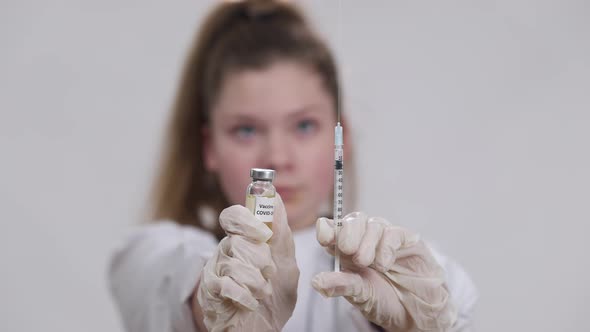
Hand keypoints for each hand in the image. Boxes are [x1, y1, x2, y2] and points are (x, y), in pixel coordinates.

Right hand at [196, 194, 298, 331]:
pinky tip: (251, 302)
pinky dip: (244, 295)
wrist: (264, 330)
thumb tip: (275, 198)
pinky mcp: (210, 293)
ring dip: (255, 280)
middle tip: (269, 271)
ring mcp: (215, 272)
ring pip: (232, 263)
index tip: (263, 233)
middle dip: (259, 258)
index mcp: (243, 241)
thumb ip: (281, 234)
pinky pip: (225, 285)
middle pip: (236, 240)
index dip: (246, 219)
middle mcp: (225, 252)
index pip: (233, 216)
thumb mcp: (286, 263)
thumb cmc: (274, 295)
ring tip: (263, 291)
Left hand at [313, 212, 455, 330]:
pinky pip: (394, 232)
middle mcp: (365, 240)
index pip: (332, 230)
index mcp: (346, 251)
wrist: (417, 311)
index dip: (327, 229)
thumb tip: (317, 282)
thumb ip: (341, 285)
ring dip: (368, 242)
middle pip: (352, 221)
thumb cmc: (385, 301)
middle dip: (347, 233)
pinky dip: (387, 246)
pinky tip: (385, 263)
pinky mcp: (407, 240)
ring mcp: (385, 238)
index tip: (325, 237)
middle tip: (348, 250)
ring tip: (369, 263)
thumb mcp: (360, 296)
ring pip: (372, 224)